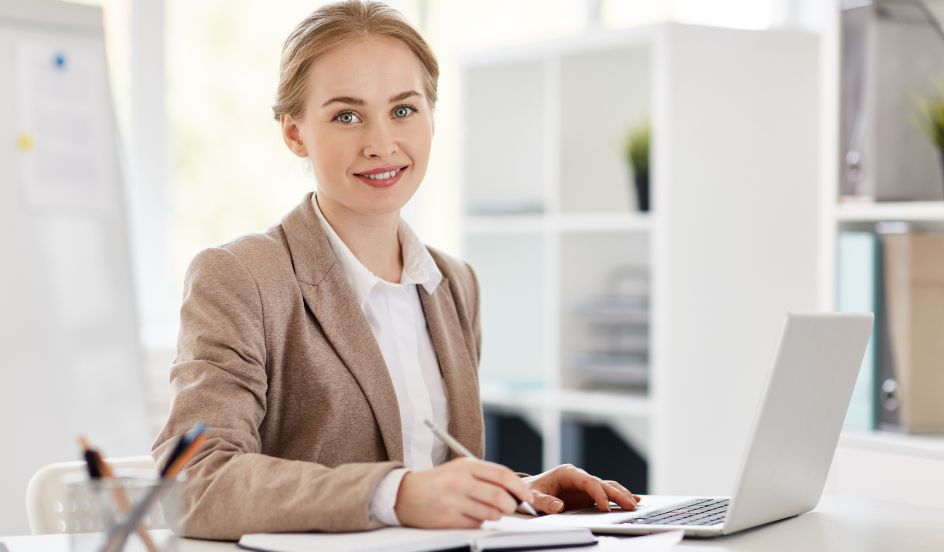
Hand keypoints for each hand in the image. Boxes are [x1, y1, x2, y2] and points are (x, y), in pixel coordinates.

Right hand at [394, 457, 534, 527]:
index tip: (528, 497)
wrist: (405, 494)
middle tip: (510, 507)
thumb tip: (516, 489)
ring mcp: (453, 501)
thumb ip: (486, 475)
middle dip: (511, 505)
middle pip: (500, 497)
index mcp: (466, 466)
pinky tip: (469, 515)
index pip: (502, 475)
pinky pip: (476, 524)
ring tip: (487, 510)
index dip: (520, 487)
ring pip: (491, 514)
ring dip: (496, 515)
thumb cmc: (439, 482)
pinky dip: (479, 522)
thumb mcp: (460, 469)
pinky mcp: (448, 519)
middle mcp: (460, 482)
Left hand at [524, 464, 640, 514]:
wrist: (528, 491)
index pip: (588, 482)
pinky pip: (606, 494)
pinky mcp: (587, 495)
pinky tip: (632, 500)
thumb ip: (545, 502)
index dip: (599, 494)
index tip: (605, 507)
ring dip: (621, 495)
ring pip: (607, 487)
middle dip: (617, 494)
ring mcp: (584, 486)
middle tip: (631, 505)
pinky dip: (619, 497)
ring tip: (635, 503)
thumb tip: (559, 507)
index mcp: (567, 473)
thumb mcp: (533, 497)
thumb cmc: (531, 492)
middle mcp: (579, 477)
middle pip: (602, 484)